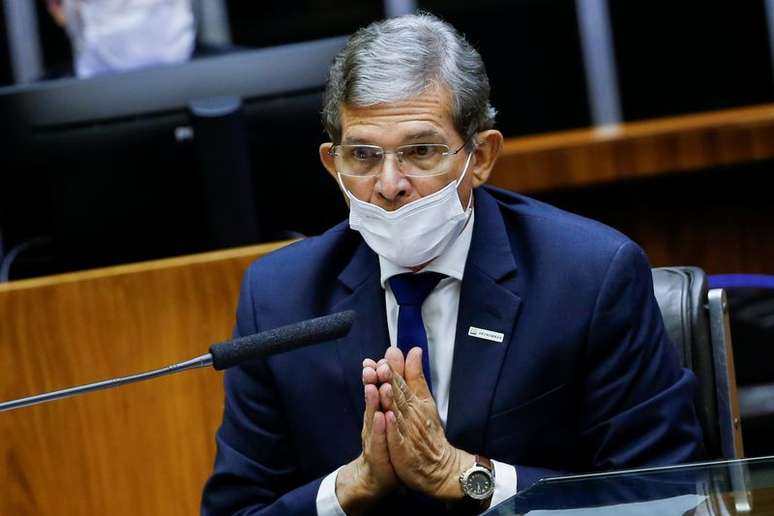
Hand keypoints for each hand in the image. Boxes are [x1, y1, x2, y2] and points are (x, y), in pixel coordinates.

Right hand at [335, 359, 397, 513]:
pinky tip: (383, 418)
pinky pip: (379, 440)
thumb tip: (398, 357)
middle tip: (373, 367)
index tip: (377, 358)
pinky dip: (380, 428)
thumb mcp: (393, 409)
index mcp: (379, 408)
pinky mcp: (378, 453)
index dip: (376, 373)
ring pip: (373, 416)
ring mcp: (374, 436)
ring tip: (376, 388)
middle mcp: (374, 420)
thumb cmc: (387, 439)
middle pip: (372, 399)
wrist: (380, 474)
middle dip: (372, 382)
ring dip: (374, 402)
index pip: (377, 387)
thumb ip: (399, 382)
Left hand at [378, 347, 474, 500]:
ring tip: (383, 384)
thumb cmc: (428, 431)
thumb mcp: (425, 400)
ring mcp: (407, 431)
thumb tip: (414, 350)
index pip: (402, 382)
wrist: (439, 465)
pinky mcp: (404, 449)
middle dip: (390, 379)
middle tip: (382, 364)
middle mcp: (410, 414)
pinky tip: (388, 416)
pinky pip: (398, 437)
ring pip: (397, 413)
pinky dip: (393, 426)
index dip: (394, 369)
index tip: (387, 354)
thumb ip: (416, 376)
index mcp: (414, 401)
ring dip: (390, 398)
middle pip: (399, 394)